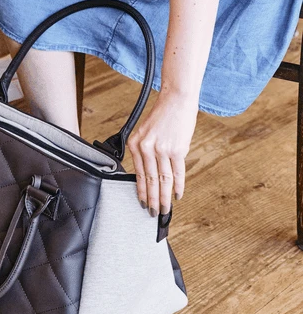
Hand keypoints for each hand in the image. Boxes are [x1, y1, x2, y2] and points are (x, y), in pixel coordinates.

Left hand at [126, 90, 197, 216]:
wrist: (176, 100)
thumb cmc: (162, 116)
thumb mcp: (145, 132)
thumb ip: (144, 151)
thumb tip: (147, 174)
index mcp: (135, 144)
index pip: (138, 174)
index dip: (141, 192)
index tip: (142, 204)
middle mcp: (146, 148)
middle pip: (150, 180)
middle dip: (152, 199)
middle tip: (153, 213)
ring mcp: (162, 149)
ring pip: (163, 180)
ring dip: (164, 197)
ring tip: (164, 209)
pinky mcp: (177, 149)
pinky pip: (178, 172)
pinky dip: (178, 186)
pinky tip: (177, 195)